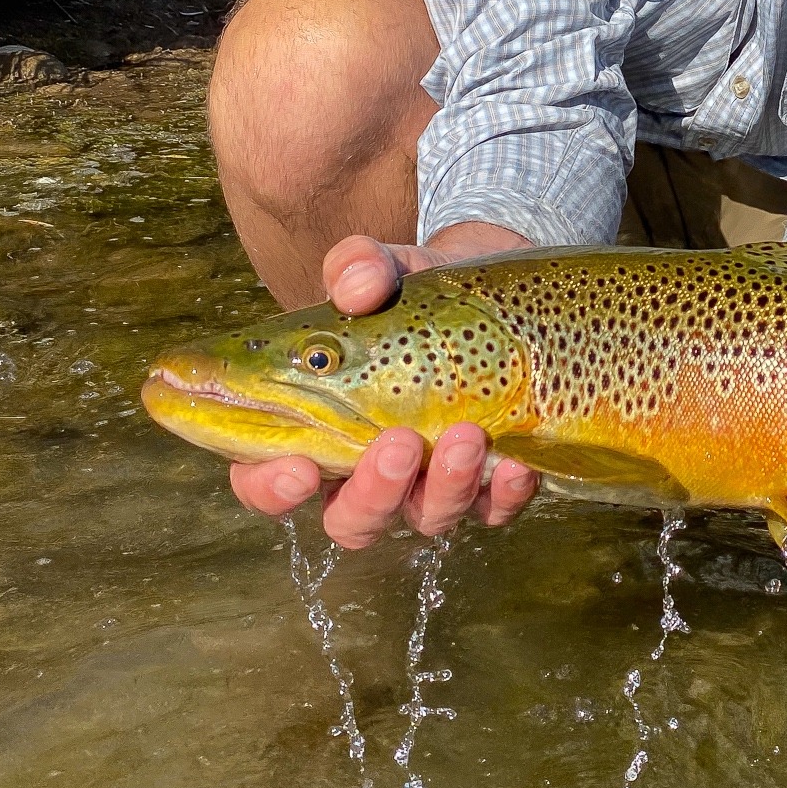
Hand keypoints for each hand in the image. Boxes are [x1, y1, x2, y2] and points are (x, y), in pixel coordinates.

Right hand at [229, 224, 538, 547]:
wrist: (488, 291)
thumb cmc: (409, 292)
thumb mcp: (384, 269)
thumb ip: (359, 267)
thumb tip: (357, 285)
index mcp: (317, 428)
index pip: (270, 480)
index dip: (272, 489)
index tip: (298, 469)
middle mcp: (368, 468)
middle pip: (352, 520)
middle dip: (375, 494)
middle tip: (400, 443)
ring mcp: (430, 481)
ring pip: (426, 518)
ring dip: (446, 487)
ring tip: (468, 433)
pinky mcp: (488, 478)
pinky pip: (494, 509)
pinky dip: (504, 495)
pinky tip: (516, 463)